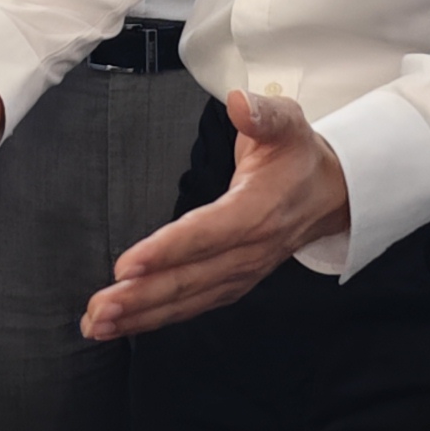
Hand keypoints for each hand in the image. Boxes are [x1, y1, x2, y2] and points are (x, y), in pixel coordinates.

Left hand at [83, 88, 351, 339]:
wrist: (329, 193)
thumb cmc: (297, 156)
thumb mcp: (287, 122)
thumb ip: (263, 114)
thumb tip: (240, 104)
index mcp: (259, 209)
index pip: (209, 233)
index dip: (168, 251)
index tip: (127, 265)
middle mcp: (250, 250)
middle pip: (191, 277)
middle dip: (142, 296)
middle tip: (100, 309)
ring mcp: (242, 272)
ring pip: (188, 299)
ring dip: (142, 315)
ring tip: (100, 323)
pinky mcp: (232, 283)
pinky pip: (192, 305)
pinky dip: (155, 318)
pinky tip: (123, 325)